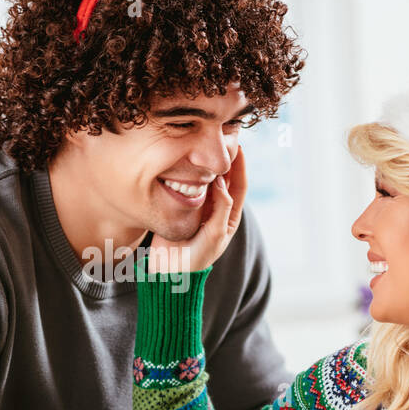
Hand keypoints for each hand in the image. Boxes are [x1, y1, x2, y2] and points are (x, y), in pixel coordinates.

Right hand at [148, 147, 246, 273]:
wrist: (168, 271)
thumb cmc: (195, 258)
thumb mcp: (215, 235)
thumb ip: (222, 208)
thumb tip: (223, 182)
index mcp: (228, 216)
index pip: (238, 186)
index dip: (240, 166)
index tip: (239, 147)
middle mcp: (214, 209)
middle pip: (222, 179)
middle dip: (224, 160)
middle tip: (222, 138)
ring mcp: (197, 207)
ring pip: (204, 180)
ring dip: (205, 164)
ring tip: (204, 144)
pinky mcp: (179, 207)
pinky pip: (185, 186)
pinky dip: (187, 173)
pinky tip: (184, 160)